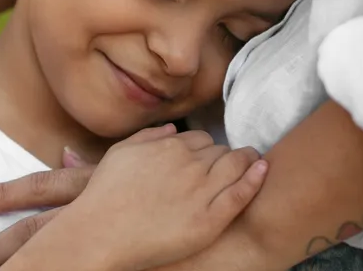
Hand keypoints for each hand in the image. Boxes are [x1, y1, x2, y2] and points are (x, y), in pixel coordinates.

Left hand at [0, 126, 266, 270]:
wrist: (237, 225)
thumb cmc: (189, 189)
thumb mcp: (143, 169)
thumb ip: (103, 163)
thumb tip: (60, 152)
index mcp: (94, 195)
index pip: (42, 192)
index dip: (5, 195)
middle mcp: (93, 223)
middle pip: (36, 237)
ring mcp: (108, 254)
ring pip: (54, 267)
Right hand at [59, 127, 266, 270]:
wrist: (100, 232)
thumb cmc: (104, 195)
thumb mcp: (120, 153)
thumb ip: (147, 137)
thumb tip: (172, 130)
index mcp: (168, 147)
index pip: (202, 139)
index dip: (207, 149)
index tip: (208, 159)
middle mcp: (188, 164)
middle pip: (221, 151)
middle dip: (227, 155)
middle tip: (233, 165)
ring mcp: (200, 191)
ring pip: (236, 165)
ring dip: (247, 161)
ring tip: (254, 164)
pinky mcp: (209, 219)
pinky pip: (240, 194)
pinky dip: (255, 179)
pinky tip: (263, 170)